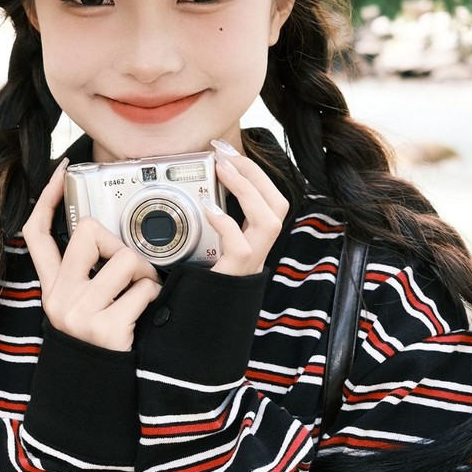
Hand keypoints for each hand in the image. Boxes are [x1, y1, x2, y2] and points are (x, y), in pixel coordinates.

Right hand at [22, 160, 162, 351]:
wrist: (95, 392)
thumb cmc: (98, 339)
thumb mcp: (79, 304)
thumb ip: (86, 273)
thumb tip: (108, 233)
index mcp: (52, 286)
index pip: (37, 232)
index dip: (46, 197)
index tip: (63, 170)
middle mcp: (59, 296)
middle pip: (87, 232)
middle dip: (118, 243)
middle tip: (131, 269)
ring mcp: (79, 313)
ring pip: (125, 258)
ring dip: (146, 274)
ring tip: (144, 294)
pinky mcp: (105, 329)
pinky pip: (144, 289)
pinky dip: (154, 296)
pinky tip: (147, 313)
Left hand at [204, 140, 289, 276]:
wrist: (195, 321)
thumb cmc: (197, 281)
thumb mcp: (205, 244)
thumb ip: (208, 221)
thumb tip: (192, 187)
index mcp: (253, 240)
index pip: (270, 198)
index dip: (254, 171)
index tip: (226, 150)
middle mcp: (258, 251)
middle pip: (279, 205)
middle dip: (255, 174)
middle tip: (226, 155)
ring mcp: (250, 265)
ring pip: (270, 222)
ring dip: (248, 191)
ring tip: (223, 172)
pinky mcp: (234, 276)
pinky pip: (241, 248)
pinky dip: (227, 224)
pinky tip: (209, 210)